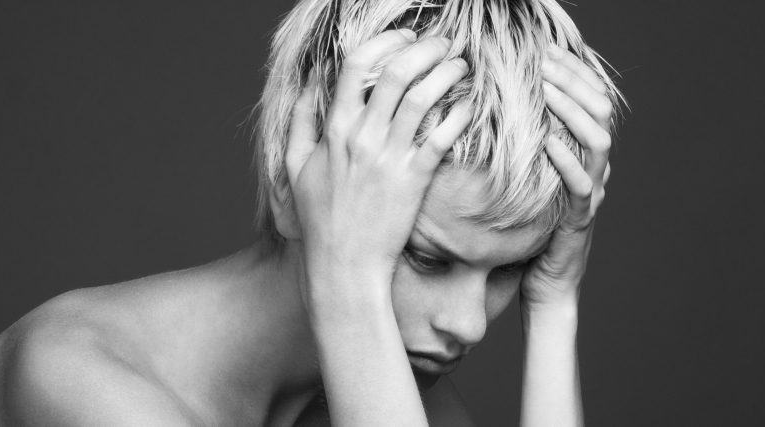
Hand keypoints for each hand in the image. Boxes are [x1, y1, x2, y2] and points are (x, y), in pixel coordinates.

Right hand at [284, 30, 473, 305]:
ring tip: (460, 66)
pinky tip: (469, 105)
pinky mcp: (414, 180)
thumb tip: (309, 85)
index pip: (356, 67)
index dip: (385, 43)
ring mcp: (389, 158)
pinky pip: (441, 136)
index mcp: (333, 130)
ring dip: (447, 73)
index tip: (404, 38)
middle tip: (443, 44)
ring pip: (423, 97)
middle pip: (396, 73)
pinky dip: (458, 114)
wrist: (343, 265)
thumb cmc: (319, 220)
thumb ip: (300, 122)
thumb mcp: (295, 167)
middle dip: (425, 48)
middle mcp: (362, 137)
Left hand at [522, 45, 615, 308]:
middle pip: (599, 111)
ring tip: (545, 89)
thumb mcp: (527, 180)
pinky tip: (548, 142)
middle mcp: (595, 170)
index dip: (573, 73)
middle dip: (572, 81)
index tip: (545, 51)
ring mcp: (591, 194)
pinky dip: (566, 161)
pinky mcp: (578, 220)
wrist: (544, 286)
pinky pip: (580, 186)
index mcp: (584, 156)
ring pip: (597, 142)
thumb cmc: (529, 231)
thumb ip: (523, 148)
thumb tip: (493, 108)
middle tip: (543, 61)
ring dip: (571, 112)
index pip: (591, 100)